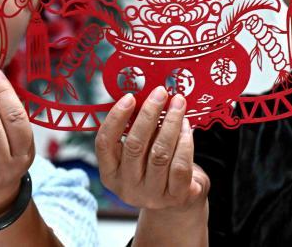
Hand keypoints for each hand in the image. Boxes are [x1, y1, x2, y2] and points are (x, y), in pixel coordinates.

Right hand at [95, 86, 209, 211]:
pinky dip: (185, 142)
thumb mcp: (139, 152)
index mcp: (110, 174)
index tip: (129, 97)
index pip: (104, 143)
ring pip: (160, 153)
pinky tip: (187, 126)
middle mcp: (127, 188)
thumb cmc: (154, 164)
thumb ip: (136, 129)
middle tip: (160, 92)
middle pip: (135, 146)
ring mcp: (152, 195)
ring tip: (178, 104)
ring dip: (171, 123)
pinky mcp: (176, 197)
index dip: (116, 118)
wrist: (178, 198)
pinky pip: (180, 165)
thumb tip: (144, 94)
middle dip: (149, 114)